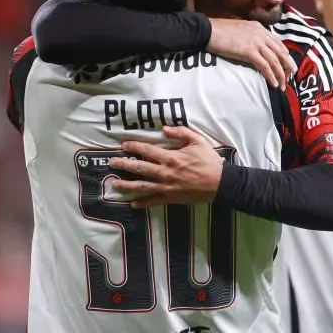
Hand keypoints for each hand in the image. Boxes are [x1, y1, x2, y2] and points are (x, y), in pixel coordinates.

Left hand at [109, 126, 223, 207]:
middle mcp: (165, 172)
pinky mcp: (171, 198)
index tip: (124, 145)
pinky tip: (133, 204)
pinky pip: (153, 201)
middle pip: (140, 168)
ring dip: (127, 185)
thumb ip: (181, 133)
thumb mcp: (198, 141)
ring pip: (142, 186)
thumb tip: (164, 128)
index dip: (134, 147)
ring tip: (114, 185)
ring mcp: (166, 187)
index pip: (147, 151)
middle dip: (124, 165)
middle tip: (112, 163)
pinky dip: (143, 203)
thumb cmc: (209, 161)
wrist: (220, 183)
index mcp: (171, 157)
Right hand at [207, 18, 296, 89]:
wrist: (208, 31)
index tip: (287, 66)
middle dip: (287, 66)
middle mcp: (261, 34)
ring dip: (281, 75)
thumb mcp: (239, 29)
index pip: (278, 43)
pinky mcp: (250, 52)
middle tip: (290, 77)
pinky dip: (271, 76)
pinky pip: (265, 66)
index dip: (284, 56)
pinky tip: (274, 84)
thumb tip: (253, 47)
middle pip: (280, 52)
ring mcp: (256, 42)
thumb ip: (249, 36)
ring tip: (283, 85)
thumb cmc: (219, 31)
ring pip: (275, 61)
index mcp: (259, 28)